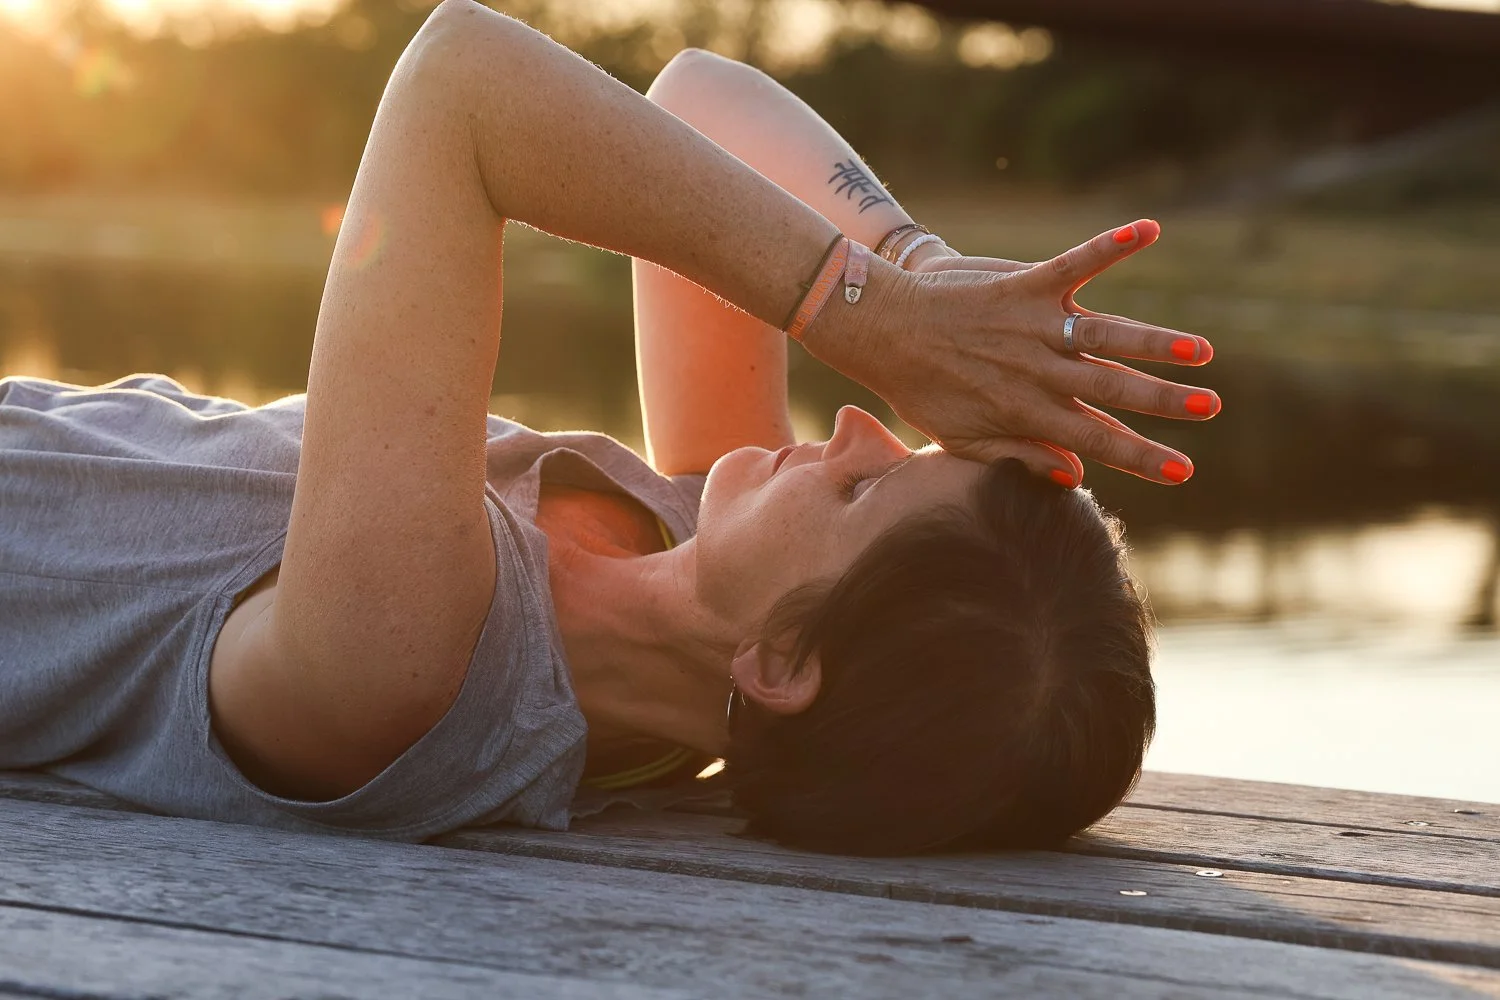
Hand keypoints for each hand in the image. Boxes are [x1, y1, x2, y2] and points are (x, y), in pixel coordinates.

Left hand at [838, 220, 1218, 485]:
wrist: (881, 331)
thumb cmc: (922, 389)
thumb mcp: (961, 439)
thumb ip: (1016, 457)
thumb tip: (1075, 474)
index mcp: (1028, 411)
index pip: (1097, 440)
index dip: (1142, 456)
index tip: (1184, 470)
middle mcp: (1038, 371)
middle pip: (1114, 389)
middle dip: (1164, 401)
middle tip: (1211, 407)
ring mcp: (1033, 327)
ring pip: (1106, 336)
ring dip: (1154, 342)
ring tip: (1200, 350)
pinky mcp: (1023, 286)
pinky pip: (1074, 263)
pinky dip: (1111, 246)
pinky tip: (1149, 230)